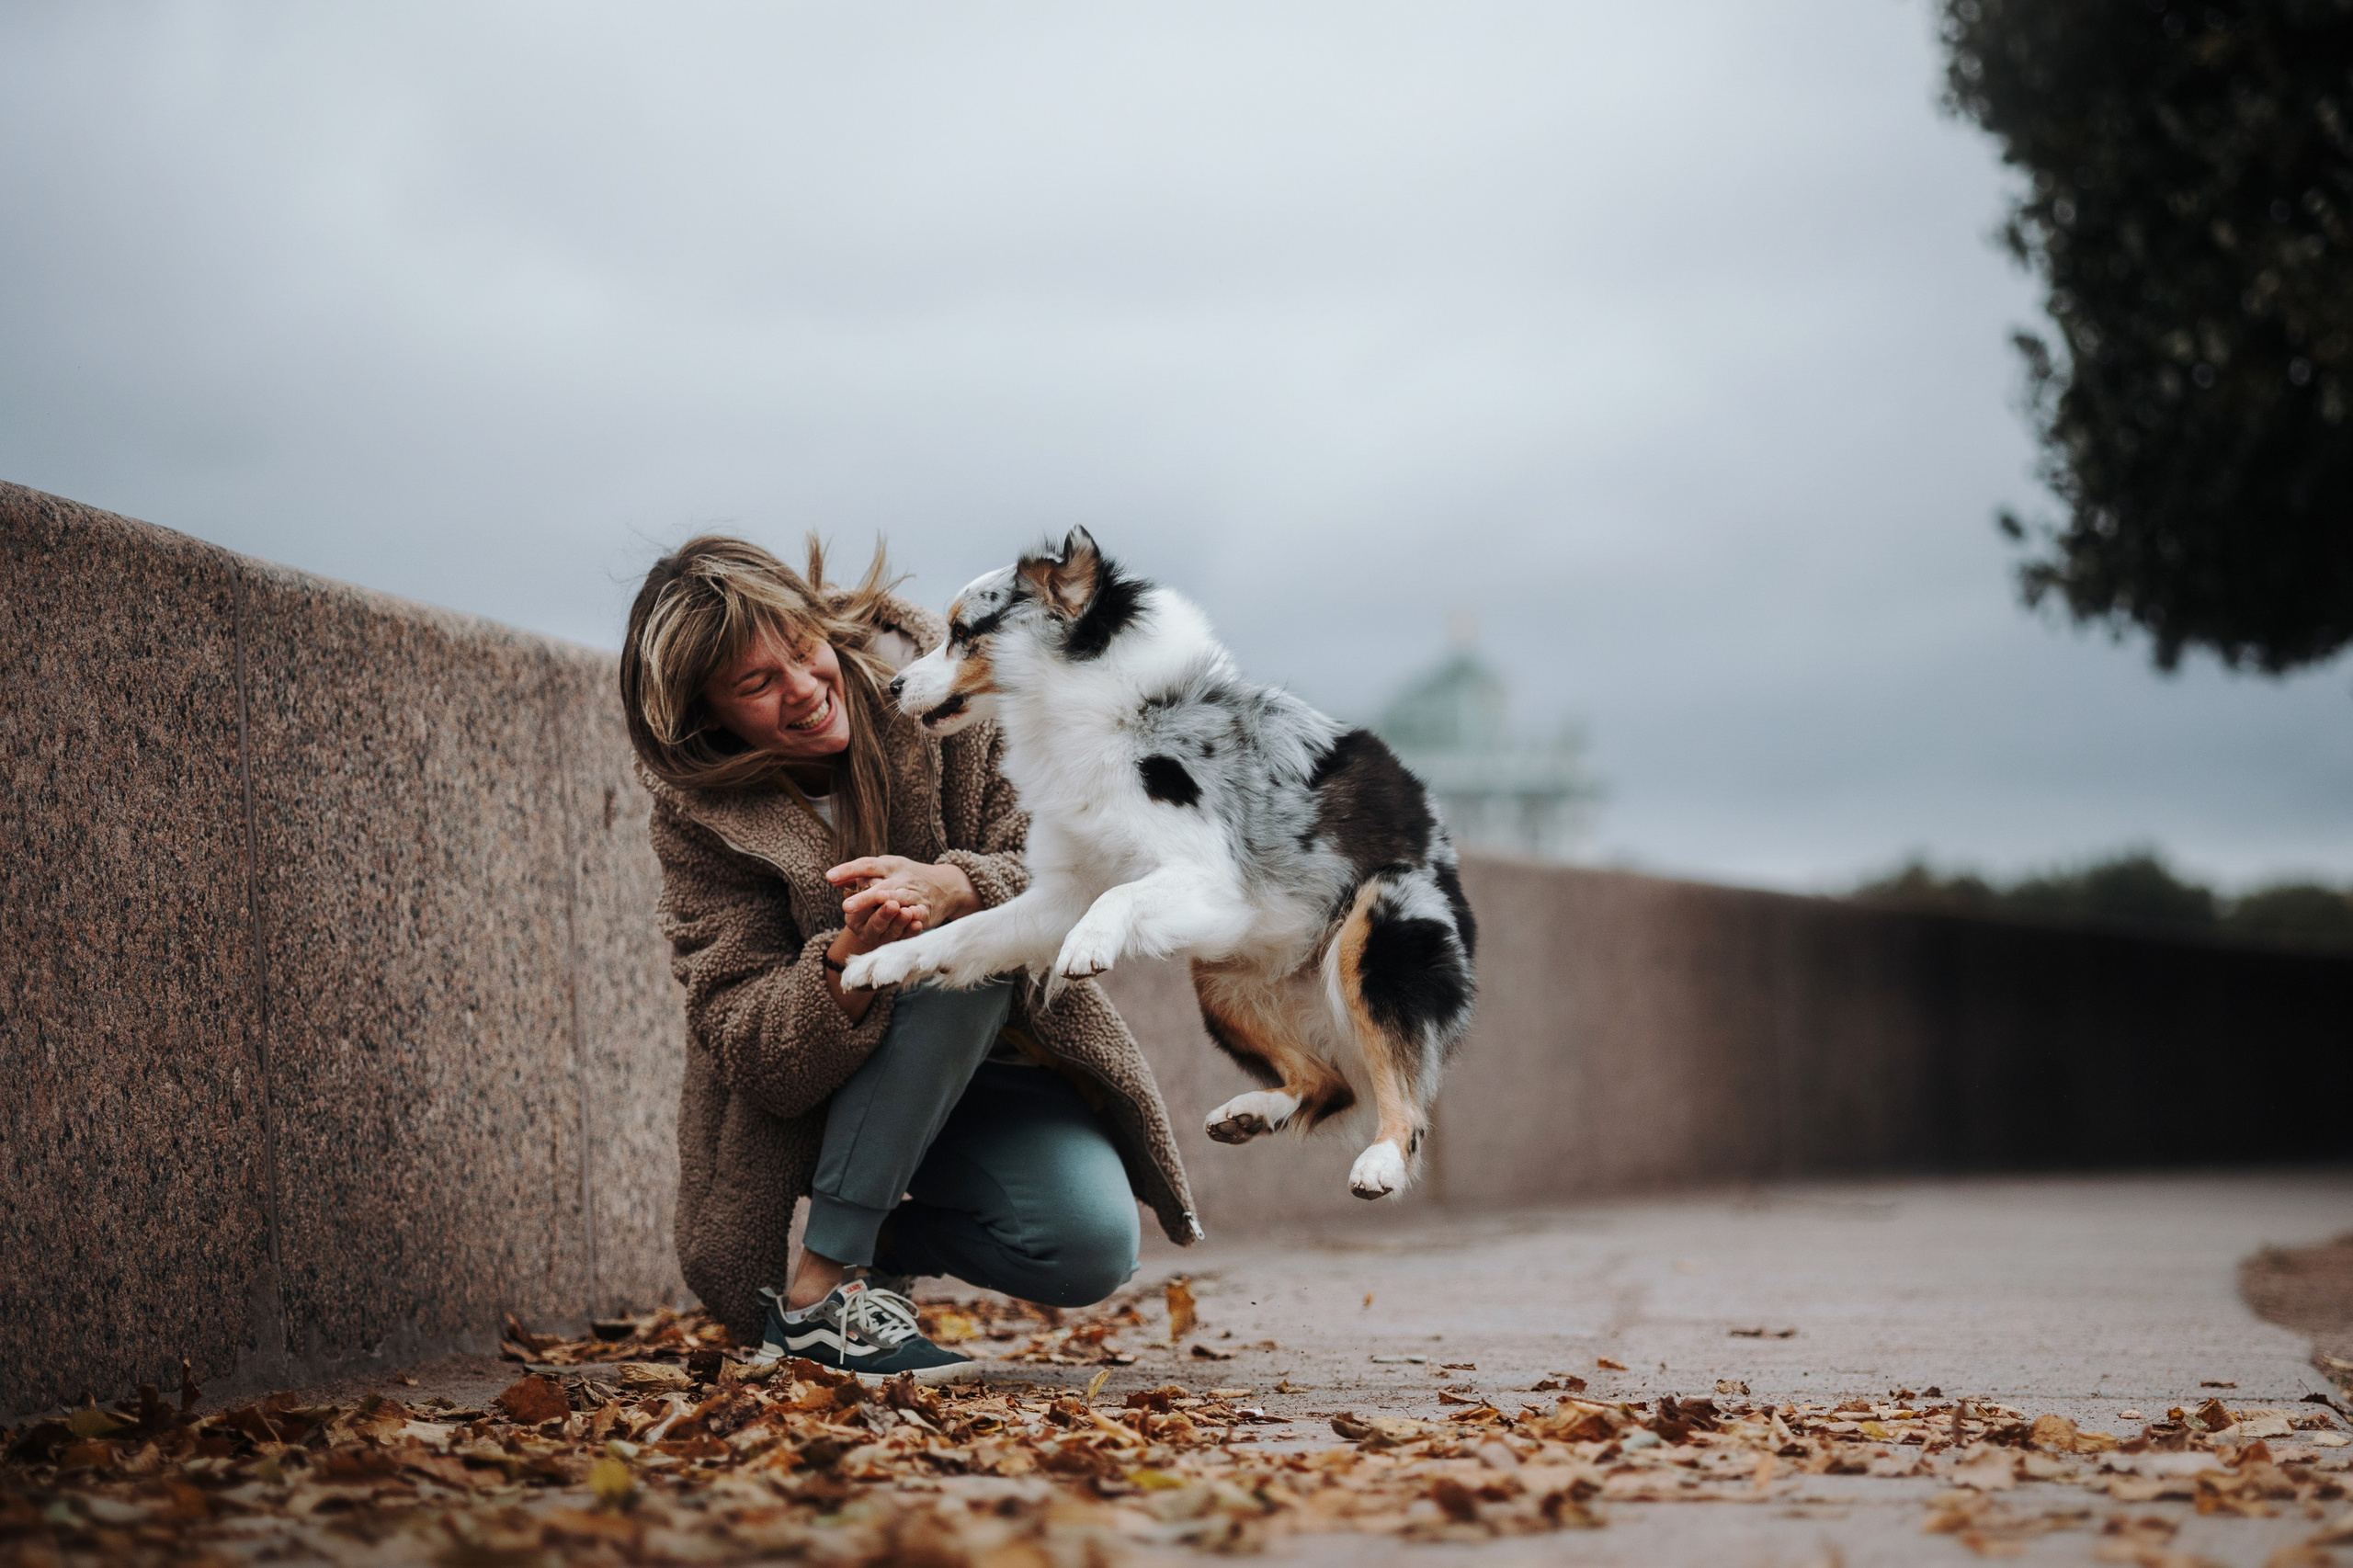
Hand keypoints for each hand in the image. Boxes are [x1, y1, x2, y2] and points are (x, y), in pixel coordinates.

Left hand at [825, 856, 979, 946]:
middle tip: (845, 906)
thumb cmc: (906, 877)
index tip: (829, 877)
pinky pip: (919, 911)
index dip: (848, 870)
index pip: (866, 865)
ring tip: (879, 908)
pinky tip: (908, 918)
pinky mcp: (926, 908)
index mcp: (888, 866)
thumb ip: (859, 876)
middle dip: (864, 897)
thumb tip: (831, 880)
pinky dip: (914, 915)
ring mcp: (914, 892)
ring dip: (889, 904)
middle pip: (880, 886)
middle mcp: (901, 877)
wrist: (945, 884)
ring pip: (900, 898)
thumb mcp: (885, 870)